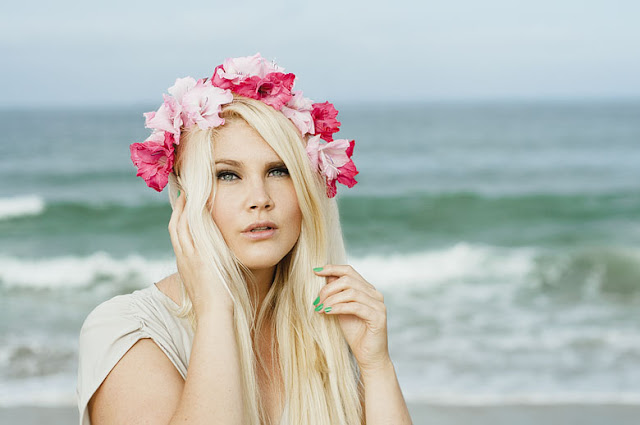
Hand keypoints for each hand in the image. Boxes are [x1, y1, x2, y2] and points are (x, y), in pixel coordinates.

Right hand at [168, 191, 233, 318]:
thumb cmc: (217, 303)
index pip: (179, 236)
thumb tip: (220, 264)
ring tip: (188, 191)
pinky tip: (196, 201)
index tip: (184, 207)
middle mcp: (183, 258)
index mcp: (185, 264)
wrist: (214, 314)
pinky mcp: (197, 255)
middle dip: (178, 208)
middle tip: (183, 191)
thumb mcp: (211, 282)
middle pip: (175, 226)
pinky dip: (190, 214)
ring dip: (183, 207)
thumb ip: (212, 269)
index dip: (180, 220)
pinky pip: (190, 230)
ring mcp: (188, 256)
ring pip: (181, 225)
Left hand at [313, 264, 390, 372]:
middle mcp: (375, 294)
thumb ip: (336, 294)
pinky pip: (355, 307)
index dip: (332, 268)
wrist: (368, 357)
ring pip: (351, 292)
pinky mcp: (378, 317)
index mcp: (368, 290)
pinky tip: (327, 312)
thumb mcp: (341, 309)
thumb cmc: (355, 333)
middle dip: (328, 288)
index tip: (315, 271)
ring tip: (320, 308)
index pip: (349, 271)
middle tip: (317, 300)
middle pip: (348, 280)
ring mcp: (378, 305)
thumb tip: (324, 277)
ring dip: (331, 299)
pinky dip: (338, 308)